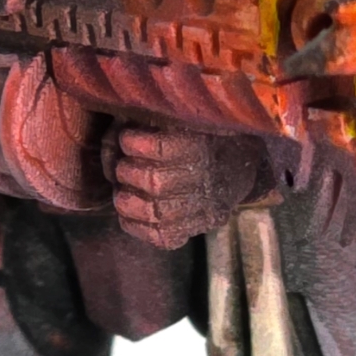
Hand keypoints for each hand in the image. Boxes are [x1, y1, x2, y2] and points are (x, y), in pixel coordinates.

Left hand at [110, 128, 265, 250]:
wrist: (239, 167)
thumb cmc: (199, 135)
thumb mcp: (183, 118)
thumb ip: (150, 120)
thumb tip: (115, 133)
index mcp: (202, 145)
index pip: (159, 147)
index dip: (133, 142)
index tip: (127, 138)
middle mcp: (206, 179)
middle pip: (153, 182)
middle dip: (126, 172)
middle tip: (122, 166)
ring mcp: (202, 210)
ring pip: (153, 212)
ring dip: (126, 200)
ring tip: (123, 190)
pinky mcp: (195, 230)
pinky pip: (159, 237)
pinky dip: (134, 225)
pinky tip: (129, 212)